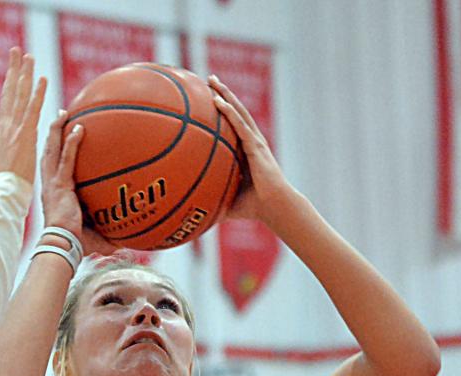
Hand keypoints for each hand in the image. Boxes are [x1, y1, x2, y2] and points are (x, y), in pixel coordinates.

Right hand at [0, 48, 46, 183]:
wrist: (6, 189)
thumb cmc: (7, 176)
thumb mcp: (3, 152)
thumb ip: (1, 135)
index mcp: (3, 128)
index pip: (6, 99)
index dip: (9, 80)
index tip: (12, 64)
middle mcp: (7, 124)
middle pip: (10, 91)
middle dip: (14, 70)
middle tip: (18, 51)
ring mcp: (15, 128)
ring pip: (20, 96)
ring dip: (25, 75)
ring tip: (30, 57)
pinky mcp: (25, 135)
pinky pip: (33, 110)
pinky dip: (38, 94)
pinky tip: (42, 80)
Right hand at [40, 110, 119, 255]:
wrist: (62, 246)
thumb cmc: (75, 245)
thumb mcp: (93, 237)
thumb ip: (108, 236)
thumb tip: (126, 243)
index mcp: (55, 194)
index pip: (53, 168)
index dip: (55, 152)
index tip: (60, 139)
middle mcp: (50, 185)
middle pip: (49, 153)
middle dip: (52, 134)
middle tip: (60, 117)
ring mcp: (53, 184)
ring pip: (52, 151)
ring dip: (57, 130)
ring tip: (63, 112)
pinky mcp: (59, 185)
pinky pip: (66, 159)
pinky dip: (71, 143)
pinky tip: (79, 128)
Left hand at [209, 75, 295, 225]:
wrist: (274, 207)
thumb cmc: (252, 207)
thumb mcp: (224, 200)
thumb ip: (209, 198)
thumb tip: (187, 210)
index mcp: (244, 151)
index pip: (230, 125)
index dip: (220, 110)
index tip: (206, 98)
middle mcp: (250, 141)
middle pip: (234, 111)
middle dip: (222, 94)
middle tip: (208, 79)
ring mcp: (254, 141)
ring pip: (237, 112)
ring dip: (224, 94)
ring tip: (211, 80)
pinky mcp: (256, 146)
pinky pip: (240, 125)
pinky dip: (228, 112)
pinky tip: (217, 101)